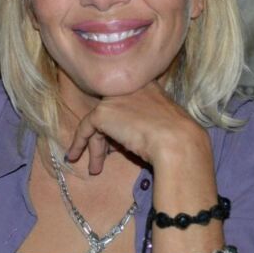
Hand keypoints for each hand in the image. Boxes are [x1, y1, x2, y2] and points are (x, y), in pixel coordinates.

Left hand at [66, 81, 209, 174]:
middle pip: (111, 111)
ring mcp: (115, 97)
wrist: (177, 141)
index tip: (118, 145)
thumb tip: (125, 140)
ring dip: (96, 146)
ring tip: (95, 168)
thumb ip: (145, 121)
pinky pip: (86, 128)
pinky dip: (79, 143)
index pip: (126, 102)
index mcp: (146, 84)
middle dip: (107, 136)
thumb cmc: (178, 137)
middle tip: (106, 157)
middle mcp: (128, 86)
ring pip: (99, 122)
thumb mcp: (163, 123)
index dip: (121, 124)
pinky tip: (75, 155)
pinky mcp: (103, 112)